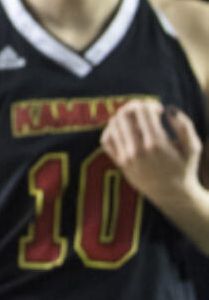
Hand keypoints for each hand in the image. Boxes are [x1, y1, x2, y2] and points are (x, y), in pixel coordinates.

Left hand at [101, 99, 203, 213]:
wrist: (173, 195)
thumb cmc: (184, 168)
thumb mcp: (193, 148)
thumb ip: (185, 126)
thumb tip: (169, 110)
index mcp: (156, 144)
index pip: (142, 111)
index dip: (150, 104)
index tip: (158, 110)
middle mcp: (138, 150)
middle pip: (125, 114)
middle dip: (135, 106)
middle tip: (145, 110)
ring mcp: (126, 157)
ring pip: (114, 123)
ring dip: (125, 117)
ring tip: (138, 123)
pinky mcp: (119, 163)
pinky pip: (106, 139)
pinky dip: (112, 129)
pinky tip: (125, 131)